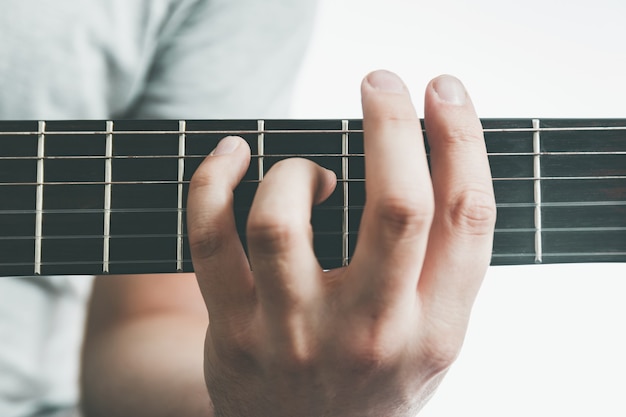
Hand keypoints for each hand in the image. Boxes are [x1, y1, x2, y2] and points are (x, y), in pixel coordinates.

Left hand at [187, 70, 495, 415]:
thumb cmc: (374, 377)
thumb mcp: (432, 338)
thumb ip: (444, 266)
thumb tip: (439, 154)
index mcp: (435, 329)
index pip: (465, 216)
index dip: (460, 139)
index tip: (441, 92)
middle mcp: (372, 332)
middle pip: (396, 206)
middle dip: (391, 125)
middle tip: (380, 82)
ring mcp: (295, 334)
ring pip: (283, 218)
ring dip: (295, 169)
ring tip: (308, 174)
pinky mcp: (234, 331)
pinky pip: (210, 235)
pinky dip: (213, 178)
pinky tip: (231, 155)